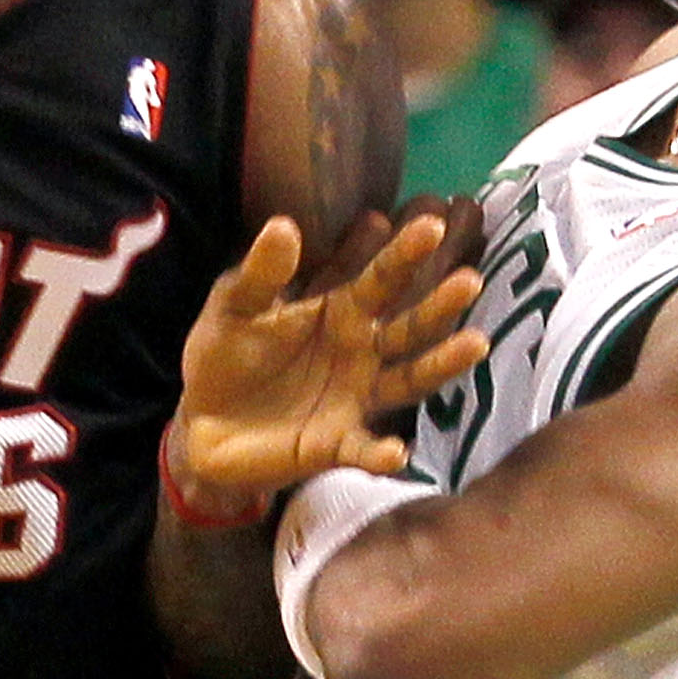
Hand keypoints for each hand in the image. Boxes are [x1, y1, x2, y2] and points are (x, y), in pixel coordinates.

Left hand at [169, 213, 485, 504]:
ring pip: (408, 379)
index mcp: (341, 311)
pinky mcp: (338, 443)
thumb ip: (262, 273)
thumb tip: (284, 225)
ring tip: (475, 344)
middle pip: (409, 325)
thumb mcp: (236, 307)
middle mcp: (363, 351)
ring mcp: (357, 398)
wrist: (202, 424)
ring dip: (440, 364)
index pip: (380, 278)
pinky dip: (381, 454)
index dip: (403, 252)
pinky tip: (395, 452)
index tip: (429, 224)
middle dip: (439, 304)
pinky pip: (364, 448)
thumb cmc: (227, 355)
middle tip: (469, 279)